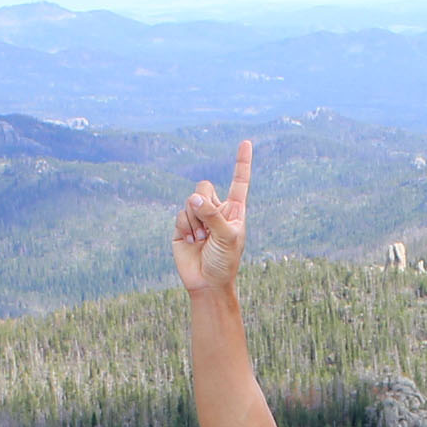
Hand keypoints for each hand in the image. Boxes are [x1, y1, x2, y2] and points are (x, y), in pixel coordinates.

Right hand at [174, 139, 250, 299]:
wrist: (207, 283)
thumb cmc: (224, 262)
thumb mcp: (227, 237)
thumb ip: (213, 215)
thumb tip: (194, 197)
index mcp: (234, 210)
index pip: (239, 181)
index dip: (242, 162)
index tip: (246, 142)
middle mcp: (216, 210)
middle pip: (205, 187)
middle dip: (204, 204)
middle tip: (208, 228)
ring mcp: (199, 217)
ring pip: (191, 201)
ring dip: (195, 222)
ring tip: (202, 240)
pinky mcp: (183, 226)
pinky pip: (181, 214)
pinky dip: (186, 228)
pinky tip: (192, 242)